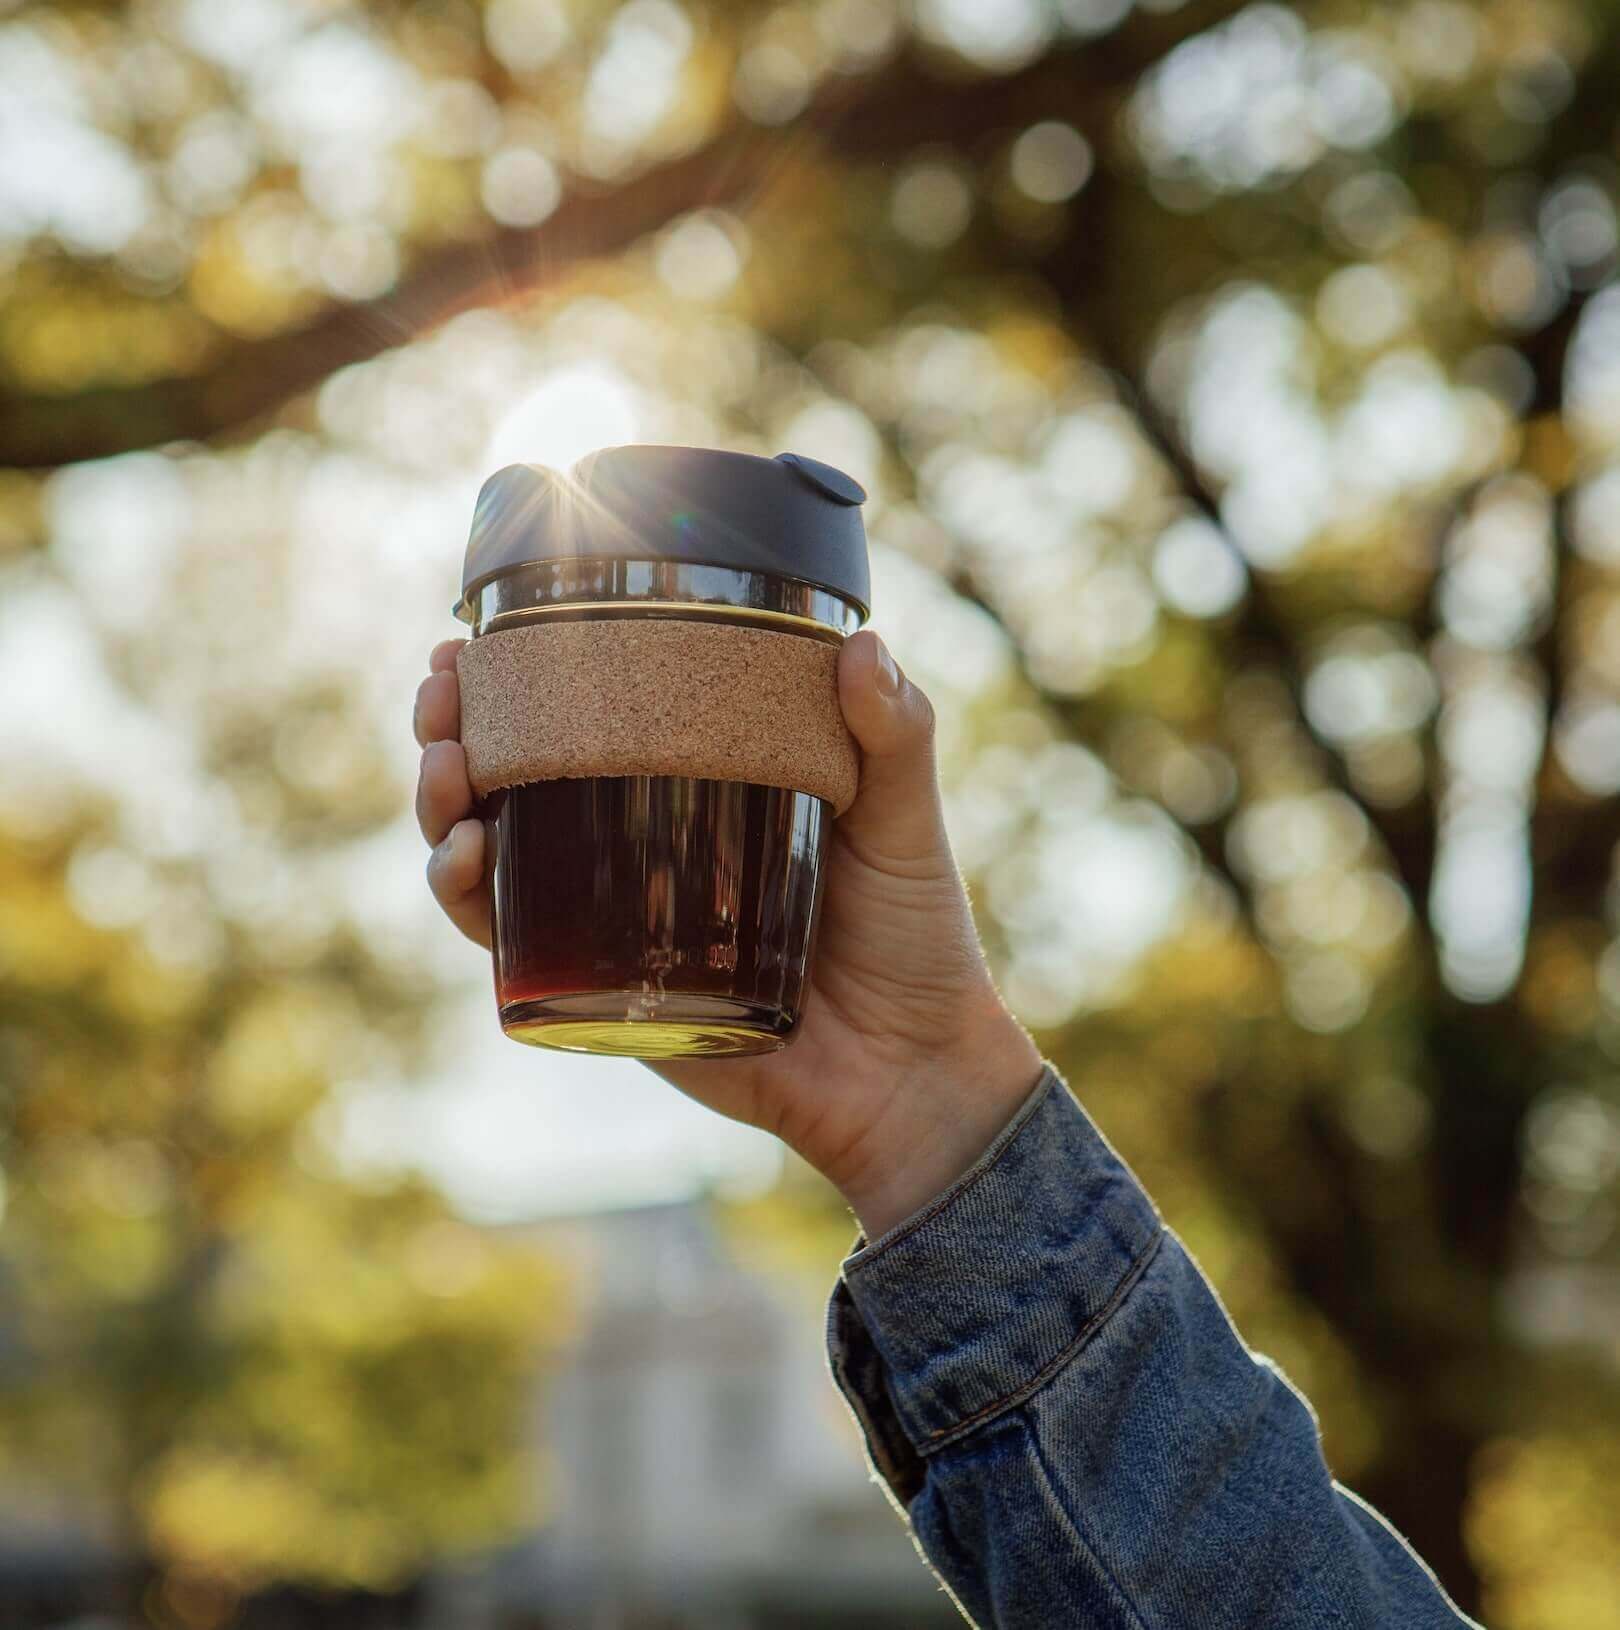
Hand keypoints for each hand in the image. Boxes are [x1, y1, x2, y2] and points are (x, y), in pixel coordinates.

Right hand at [413, 630, 1042, 1237]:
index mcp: (693, 788)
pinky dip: (472, 901)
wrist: (910, 1071)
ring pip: (492, 854)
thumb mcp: (904, 822)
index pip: (587, 717)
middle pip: (515, 777)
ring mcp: (612, 921)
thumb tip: (863, 643)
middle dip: (457, 727)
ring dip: (443, 806)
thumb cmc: (914, 940)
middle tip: (444, 694)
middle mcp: (637, 848)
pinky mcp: (600, 994)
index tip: (478, 633)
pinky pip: (512, 947)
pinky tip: (470, 860)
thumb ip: (896, 736)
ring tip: (447, 767)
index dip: (520, 675)